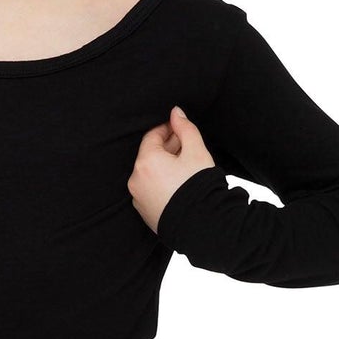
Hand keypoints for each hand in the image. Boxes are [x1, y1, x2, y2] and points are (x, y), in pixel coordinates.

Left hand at [127, 107, 215, 233]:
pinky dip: (161, 182)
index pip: (152, 136)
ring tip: (185, 165)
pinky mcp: (144, 211)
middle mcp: (136, 179)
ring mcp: (138, 198)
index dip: (167, 129)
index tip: (179, 128)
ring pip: (150, 173)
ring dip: (164, 166)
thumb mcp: (196, 151)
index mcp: (145, 161)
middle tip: (186, 145)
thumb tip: (176, 112)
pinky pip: (150, 189)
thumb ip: (185, 128)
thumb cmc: (199, 187)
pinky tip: (178, 183)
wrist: (203, 225)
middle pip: (150, 155)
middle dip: (167, 147)